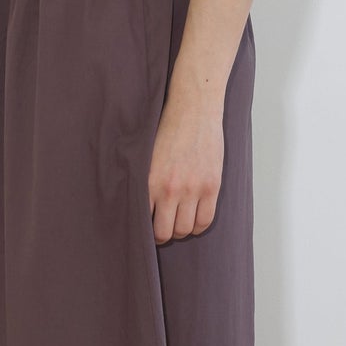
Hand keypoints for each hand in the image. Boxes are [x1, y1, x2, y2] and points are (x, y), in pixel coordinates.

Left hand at [147, 91, 223, 243]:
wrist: (193, 110)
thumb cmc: (167, 130)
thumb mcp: (145, 155)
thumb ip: (143, 181)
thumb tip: (134, 205)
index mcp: (150, 182)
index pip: (144, 222)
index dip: (144, 231)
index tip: (145, 230)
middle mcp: (171, 189)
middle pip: (166, 232)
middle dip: (162, 235)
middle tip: (162, 230)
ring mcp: (193, 189)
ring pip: (186, 229)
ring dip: (181, 231)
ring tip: (177, 223)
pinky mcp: (211, 186)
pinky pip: (206, 220)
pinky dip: (198, 226)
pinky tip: (193, 220)